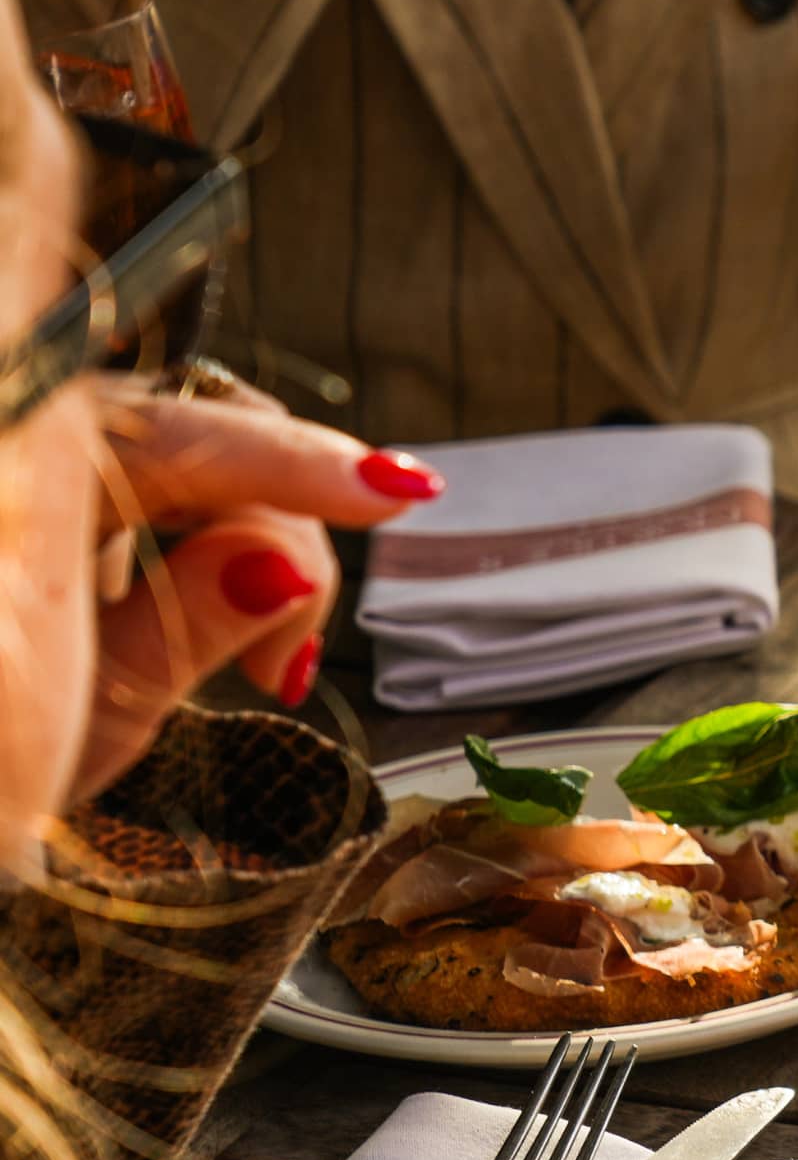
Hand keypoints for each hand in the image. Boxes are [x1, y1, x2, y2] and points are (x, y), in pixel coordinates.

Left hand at [0, 375, 443, 873]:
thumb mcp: (90, 721)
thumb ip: (189, 625)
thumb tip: (285, 561)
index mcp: (23, 489)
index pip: (185, 438)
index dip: (301, 463)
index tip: (398, 490)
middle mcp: (26, 455)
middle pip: (197, 441)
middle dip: (281, 532)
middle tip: (293, 663)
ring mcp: (33, 482)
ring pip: (184, 466)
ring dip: (251, 548)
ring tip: (269, 669)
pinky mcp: (43, 516)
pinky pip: (145, 496)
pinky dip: (203, 552)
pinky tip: (232, 630)